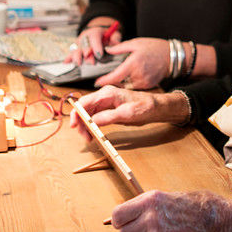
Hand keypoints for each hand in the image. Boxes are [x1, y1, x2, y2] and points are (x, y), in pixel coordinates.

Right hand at [65, 18, 120, 64]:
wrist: (99, 34)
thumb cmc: (107, 36)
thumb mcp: (114, 35)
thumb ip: (115, 39)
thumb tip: (115, 44)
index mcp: (95, 32)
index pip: (94, 37)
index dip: (96, 46)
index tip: (99, 55)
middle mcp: (85, 37)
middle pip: (84, 44)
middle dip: (87, 54)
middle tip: (91, 62)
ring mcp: (79, 43)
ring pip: (76, 48)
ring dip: (77, 56)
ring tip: (79, 63)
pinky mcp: (76, 48)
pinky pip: (71, 53)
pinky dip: (69, 58)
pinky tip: (66, 62)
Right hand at [69, 86, 188, 138]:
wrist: (157, 108)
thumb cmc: (145, 107)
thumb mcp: (127, 114)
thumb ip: (108, 117)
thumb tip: (92, 122)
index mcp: (107, 94)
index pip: (84, 102)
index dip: (76, 114)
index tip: (74, 126)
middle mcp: (104, 96)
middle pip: (84, 109)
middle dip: (81, 123)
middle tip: (85, 137)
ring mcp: (106, 102)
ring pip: (88, 114)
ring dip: (86, 126)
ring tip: (89, 138)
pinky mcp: (109, 109)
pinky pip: (95, 116)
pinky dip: (92, 125)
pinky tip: (93, 133)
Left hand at [96, 38, 169, 88]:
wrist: (172, 57)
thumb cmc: (154, 48)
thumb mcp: (136, 43)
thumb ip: (119, 48)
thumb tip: (107, 50)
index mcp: (133, 64)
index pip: (115, 76)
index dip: (104, 80)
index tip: (96, 82)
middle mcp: (138, 75)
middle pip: (119, 83)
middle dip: (112, 81)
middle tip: (107, 77)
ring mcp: (143, 82)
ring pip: (126, 86)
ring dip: (121, 82)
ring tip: (119, 75)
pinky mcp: (148, 86)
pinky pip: (134, 87)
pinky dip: (130, 83)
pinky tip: (130, 76)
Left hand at [108, 190, 231, 231]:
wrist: (217, 220)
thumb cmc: (194, 204)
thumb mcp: (165, 197)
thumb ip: (143, 207)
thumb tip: (117, 218)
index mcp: (149, 201)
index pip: (117, 216)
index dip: (118, 221)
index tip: (123, 222)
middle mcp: (151, 219)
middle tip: (143, 229)